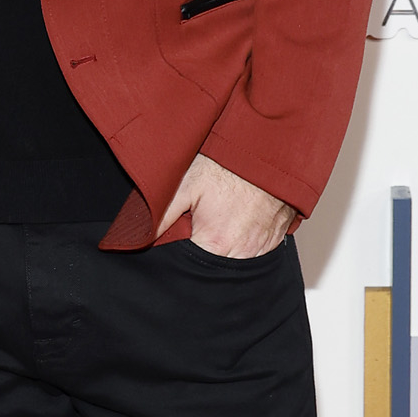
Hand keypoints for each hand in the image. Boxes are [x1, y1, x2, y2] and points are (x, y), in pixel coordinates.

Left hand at [158, 153, 294, 257]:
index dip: (180, 253)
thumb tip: (143, 238)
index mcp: (216, 242)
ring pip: (234, 264)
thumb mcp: (187, 184)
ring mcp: (261, 247)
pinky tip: (235, 225)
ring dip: (222, 251)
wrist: (267, 148)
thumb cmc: (227, 164)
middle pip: (212, 268)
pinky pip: (254, 254)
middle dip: (200, 253)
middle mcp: (242, 251)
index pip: (189, 267)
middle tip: (197, 227)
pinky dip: (242, 245)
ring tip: (218, 224)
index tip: (179, 237)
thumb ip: (163, 216)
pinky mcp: (274, 241)